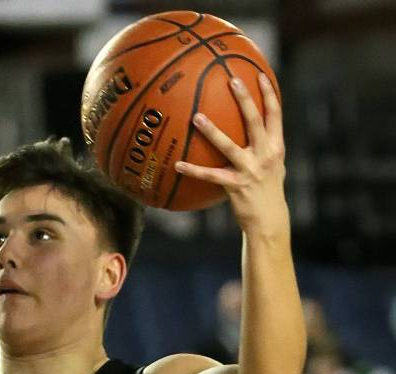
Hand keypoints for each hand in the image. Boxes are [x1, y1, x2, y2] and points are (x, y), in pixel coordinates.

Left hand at [175, 73, 286, 236]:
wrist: (269, 219)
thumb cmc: (267, 189)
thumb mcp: (272, 164)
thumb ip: (263, 146)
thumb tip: (251, 128)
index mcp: (276, 146)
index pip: (275, 114)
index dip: (268, 94)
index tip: (259, 74)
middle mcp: (266, 154)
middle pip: (255, 121)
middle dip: (245, 99)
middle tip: (232, 80)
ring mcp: (251, 169)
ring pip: (229, 145)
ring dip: (212, 131)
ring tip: (196, 117)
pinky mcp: (235, 186)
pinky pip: (210, 175)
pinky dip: (193, 170)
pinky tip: (177, 164)